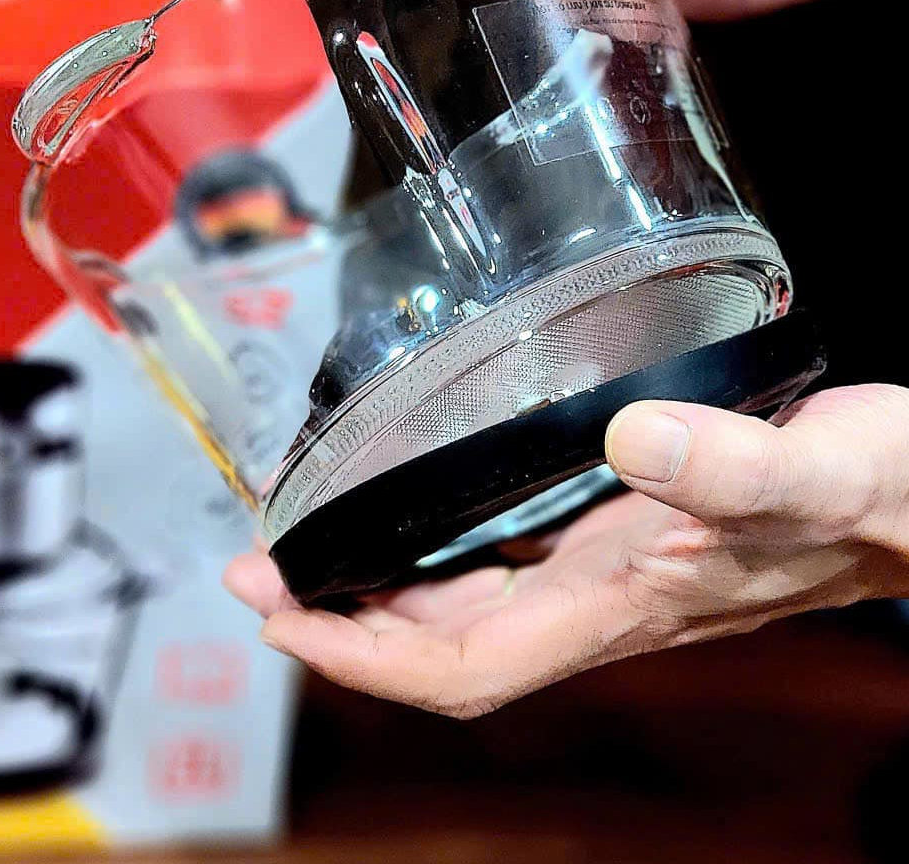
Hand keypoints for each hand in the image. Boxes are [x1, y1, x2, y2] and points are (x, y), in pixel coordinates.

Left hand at [225, 385, 908, 716]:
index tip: (282, 617)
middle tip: (256, 570)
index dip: (365, 656)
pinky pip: (501, 563)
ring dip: (377, 587)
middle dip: (340, 618)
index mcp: (623, 601)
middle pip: (439, 640)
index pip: (464, 663)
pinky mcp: (617, 534)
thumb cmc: (880, 500)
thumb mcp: (818, 470)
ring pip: (462, 604)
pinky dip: (438, 551)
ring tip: (304, 549)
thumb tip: (629, 440)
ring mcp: (603, 572)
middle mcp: (598, 599)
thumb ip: (732, 465)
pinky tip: (410, 518)